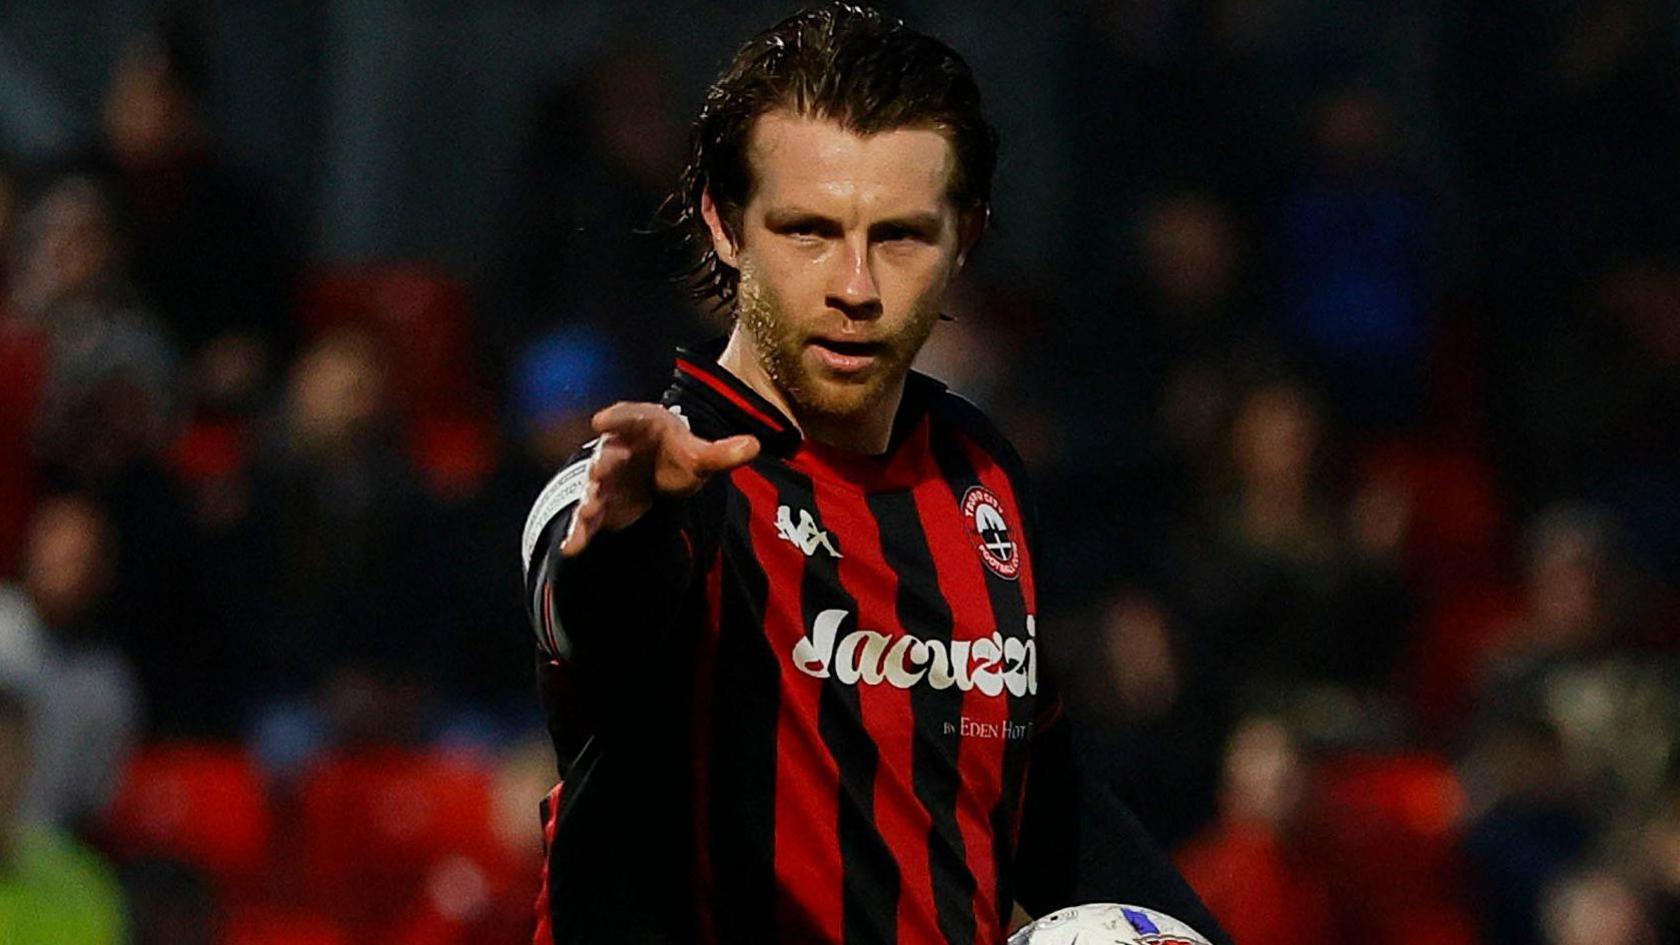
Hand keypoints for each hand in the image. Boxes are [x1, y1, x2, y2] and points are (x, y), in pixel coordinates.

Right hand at [560, 402, 759, 557]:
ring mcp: (605, 478)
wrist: (658, 475)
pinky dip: (579, 532)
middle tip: (601, 469)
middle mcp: (616, 449)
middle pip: (607, 454)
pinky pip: (587, 518)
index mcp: (641, 427)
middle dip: (604, 462)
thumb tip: (754, 445)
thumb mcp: (701, 457)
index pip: (628, 417)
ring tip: (589, 510)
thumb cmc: (676, 456)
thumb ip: (723, 453)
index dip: (616, 419)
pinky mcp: (601, 504)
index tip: (602, 420)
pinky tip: (572, 548)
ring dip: (591, 498)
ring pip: (594, 487)